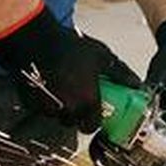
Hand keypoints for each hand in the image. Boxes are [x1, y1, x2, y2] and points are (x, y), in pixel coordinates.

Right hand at [0, 2, 139, 130]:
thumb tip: (135, 84)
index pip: (92, 126)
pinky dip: (45, 101)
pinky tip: (47, 84)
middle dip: (76, 114)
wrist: (33, 39)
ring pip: (56, 116)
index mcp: (87, 102)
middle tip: (78, 98)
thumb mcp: (101, 56)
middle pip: (73, 123)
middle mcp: (67, 110)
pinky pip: (41, 108)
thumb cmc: (69, 46)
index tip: (94, 112)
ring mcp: (47, 108)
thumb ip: (120, 73)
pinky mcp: (30, 103)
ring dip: (60, 108)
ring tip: (62, 88)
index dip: (93, 121)